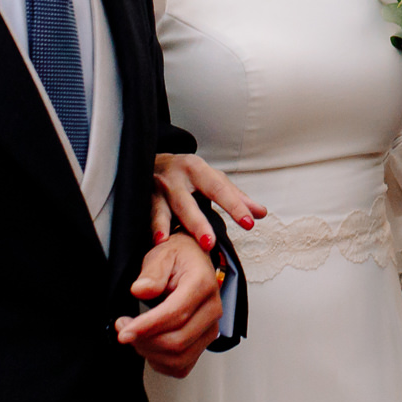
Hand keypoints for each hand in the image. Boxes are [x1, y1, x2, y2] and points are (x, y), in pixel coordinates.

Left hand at [118, 233, 223, 376]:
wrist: (193, 262)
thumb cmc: (178, 259)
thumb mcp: (161, 254)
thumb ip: (152, 272)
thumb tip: (142, 290)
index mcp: (203, 284)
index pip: (176, 313)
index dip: (146, 326)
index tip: (123, 331)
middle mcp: (212, 309)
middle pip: (177, 340)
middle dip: (144, 340)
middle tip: (123, 328)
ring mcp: (210, 328)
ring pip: (179, 357)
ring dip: (150, 353)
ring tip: (134, 336)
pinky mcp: (204, 342)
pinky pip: (182, 366)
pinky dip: (160, 363)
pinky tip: (148, 347)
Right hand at [151, 152, 265, 249]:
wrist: (152, 159)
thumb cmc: (187, 173)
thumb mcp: (212, 178)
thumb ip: (236, 197)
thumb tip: (260, 213)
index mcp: (197, 169)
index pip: (219, 189)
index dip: (234, 206)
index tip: (249, 222)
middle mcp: (175, 178)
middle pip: (187, 202)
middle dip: (197, 223)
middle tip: (209, 242)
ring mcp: (156, 189)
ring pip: (161, 209)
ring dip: (163, 226)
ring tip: (166, 240)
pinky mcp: (141, 199)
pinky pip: (146, 216)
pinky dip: (150, 228)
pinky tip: (155, 242)